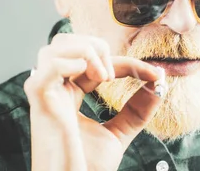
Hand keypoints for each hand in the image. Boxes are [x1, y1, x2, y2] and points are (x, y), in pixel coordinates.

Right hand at [23, 33, 164, 170]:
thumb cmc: (86, 167)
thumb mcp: (119, 133)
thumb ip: (137, 109)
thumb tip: (160, 85)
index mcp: (69, 94)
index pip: (97, 64)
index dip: (128, 64)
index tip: (156, 75)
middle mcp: (55, 88)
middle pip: (71, 42)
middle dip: (99, 47)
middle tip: (116, 75)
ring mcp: (45, 90)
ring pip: (58, 45)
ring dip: (88, 50)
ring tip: (105, 76)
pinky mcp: (39, 97)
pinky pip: (51, 63)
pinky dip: (74, 61)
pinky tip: (91, 76)